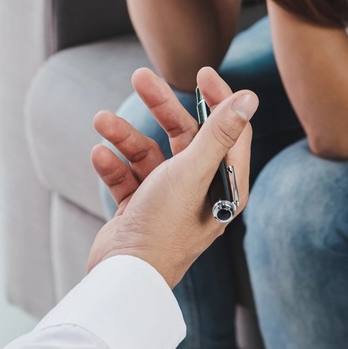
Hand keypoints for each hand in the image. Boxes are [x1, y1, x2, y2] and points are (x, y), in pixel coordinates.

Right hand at [88, 66, 256, 287]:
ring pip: (149, 153)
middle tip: (139, 76)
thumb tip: (249, 97)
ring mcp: (167, 200)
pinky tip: (98, 155)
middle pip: (184, 134)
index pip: (229, 129)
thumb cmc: (163, 226)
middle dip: (160, 105)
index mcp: (223, 184)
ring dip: (123, 135)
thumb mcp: (191, 171)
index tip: (198, 72)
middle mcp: (199, 190)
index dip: (216, 98)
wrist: (122, 276)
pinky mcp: (139, 210)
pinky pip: (127, 176)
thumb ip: (218, 132)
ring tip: (100, 120)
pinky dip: (113, 164)